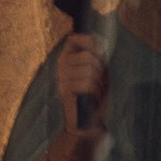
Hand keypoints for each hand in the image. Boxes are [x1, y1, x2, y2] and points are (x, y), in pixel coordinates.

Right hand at [47, 32, 107, 160]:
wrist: (86, 122)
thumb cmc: (93, 95)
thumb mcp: (96, 70)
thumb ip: (93, 54)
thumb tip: (94, 40)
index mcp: (65, 58)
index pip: (74, 39)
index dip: (90, 43)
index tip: (99, 54)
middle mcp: (60, 66)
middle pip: (87, 55)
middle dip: (99, 69)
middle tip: (98, 82)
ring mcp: (62, 78)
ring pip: (89, 69)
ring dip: (98, 82)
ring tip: (94, 92)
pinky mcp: (65, 91)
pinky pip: (88, 83)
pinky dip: (96, 92)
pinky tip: (92, 98)